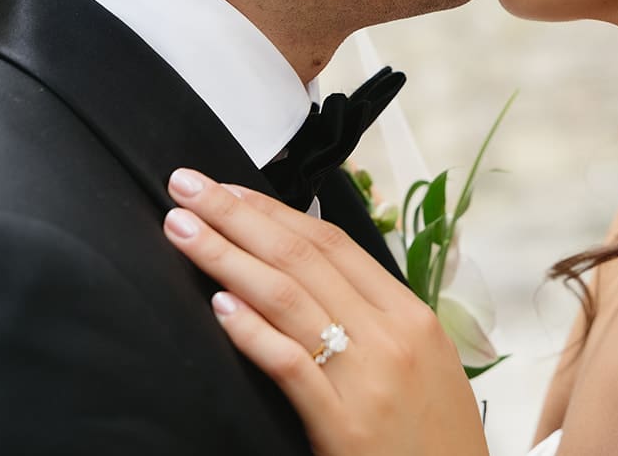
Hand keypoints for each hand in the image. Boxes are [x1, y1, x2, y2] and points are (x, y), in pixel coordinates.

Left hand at [162, 168, 488, 455]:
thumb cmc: (435, 435)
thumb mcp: (422, 360)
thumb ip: (373, 318)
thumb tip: (309, 277)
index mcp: (409, 313)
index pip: (331, 244)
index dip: (273, 211)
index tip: (228, 189)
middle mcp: (391, 335)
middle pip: (302, 258)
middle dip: (238, 216)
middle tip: (188, 187)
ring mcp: (368, 378)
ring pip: (288, 299)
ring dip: (227, 257)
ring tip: (183, 230)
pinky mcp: (345, 426)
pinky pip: (290, 366)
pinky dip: (252, 331)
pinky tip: (219, 305)